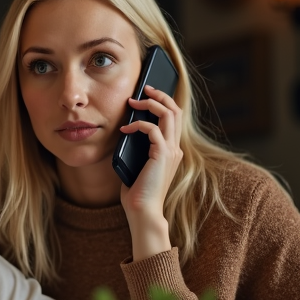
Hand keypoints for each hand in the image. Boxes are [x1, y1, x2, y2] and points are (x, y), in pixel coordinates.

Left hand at [119, 84, 183, 261]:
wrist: (143, 212)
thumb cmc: (137, 192)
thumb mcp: (136, 164)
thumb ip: (137, 148)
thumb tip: (124, 131)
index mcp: (171, 150)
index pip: (174, 118)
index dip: (164, 102)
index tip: (148, 94)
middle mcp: (175, 148)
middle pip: (175, 110)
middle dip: (160, 95)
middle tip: (143, 88)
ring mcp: (171, 151)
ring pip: (169, 114)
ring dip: (151, 103)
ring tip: (133, 101)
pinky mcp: (162, 155)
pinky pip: (152, 129)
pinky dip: (137, 124)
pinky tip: (124, 129)